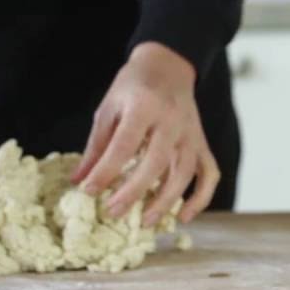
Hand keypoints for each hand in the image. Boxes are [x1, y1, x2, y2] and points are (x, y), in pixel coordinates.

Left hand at [71, 42, 219, 224]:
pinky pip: (209, 174)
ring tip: (144, 222)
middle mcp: (172, 120)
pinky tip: (183, 217)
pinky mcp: (202, 143)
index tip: (88, 191)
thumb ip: (96, 146)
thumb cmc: (134, 88)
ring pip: (185, 172)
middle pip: (156, 162)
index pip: (125, 144)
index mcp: (144, 106)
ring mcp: (191, 133)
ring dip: (166, 201)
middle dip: (134, 191)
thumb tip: (80, 181)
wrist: (168, 66)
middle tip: (112, 213)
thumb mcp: (108, 108)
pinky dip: (200, 198)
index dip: (106, 170)